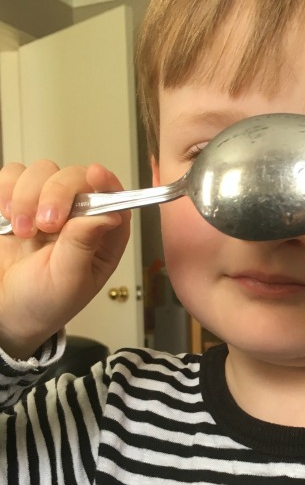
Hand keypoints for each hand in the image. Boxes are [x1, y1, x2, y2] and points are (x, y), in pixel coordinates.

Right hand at [0, 160, 130, 358]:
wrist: (4, 312)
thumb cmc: (43, 303)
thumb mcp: (68, 280)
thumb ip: (84, 245)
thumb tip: (110, 216)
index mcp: (101, 239)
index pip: (114, 198)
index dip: (108, 182)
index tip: (95, 175)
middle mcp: (76, 218)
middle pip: (77, 178)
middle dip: (58, 193)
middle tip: (45, 225)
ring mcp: (45, 207)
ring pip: (44, 171)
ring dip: (29, 195)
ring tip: (21, 231)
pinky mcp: (16, 202)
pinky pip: (13, 175)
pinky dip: (7, 189)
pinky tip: (7, 216)